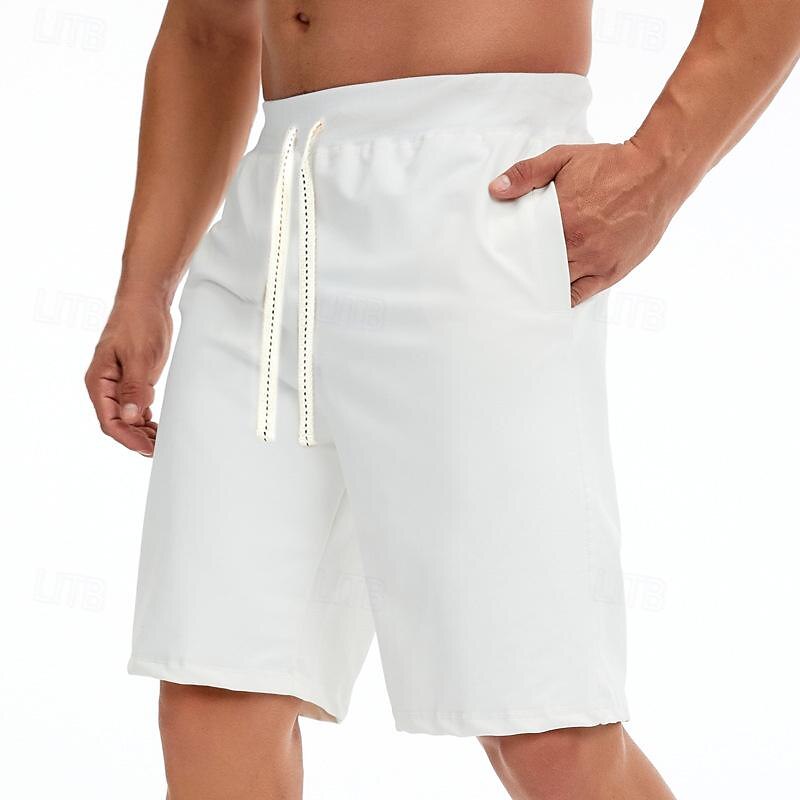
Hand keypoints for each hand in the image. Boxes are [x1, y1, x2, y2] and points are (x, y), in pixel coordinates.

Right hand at [85, 293, 171, 455]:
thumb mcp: (139, 356)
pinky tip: (158, 428)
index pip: (109, 421)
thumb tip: (130, 417)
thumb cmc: (139, 322)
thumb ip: (134, 388)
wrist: (146, 301)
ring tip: (162, 442)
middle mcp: (105, 386)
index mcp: (99, 382)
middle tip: (160, 450)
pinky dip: (146, 420)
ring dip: (142, 432)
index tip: (148, 449)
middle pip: (117, 423)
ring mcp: (119, 385)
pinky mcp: (132, 381)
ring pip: (127, 418)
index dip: (128, 438)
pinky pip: (135, 408)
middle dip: (136, 439)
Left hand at [488, 140, 677, 305]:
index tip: (500, 259)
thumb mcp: (563, 157)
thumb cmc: (610, 164)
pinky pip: (582, 295)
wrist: (657, 171)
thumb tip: (496, 190)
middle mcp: (577, 244)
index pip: (524, 247)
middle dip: (525, 274)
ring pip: (558, 286)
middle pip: (539, 270)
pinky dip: (565, 298)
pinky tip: (553, 298)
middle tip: (510, 278)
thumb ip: (527, 173)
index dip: (511, 255)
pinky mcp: (612, 271)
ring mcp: (596, 261)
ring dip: (543, 288)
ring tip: (528, 290)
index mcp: (561, 218)